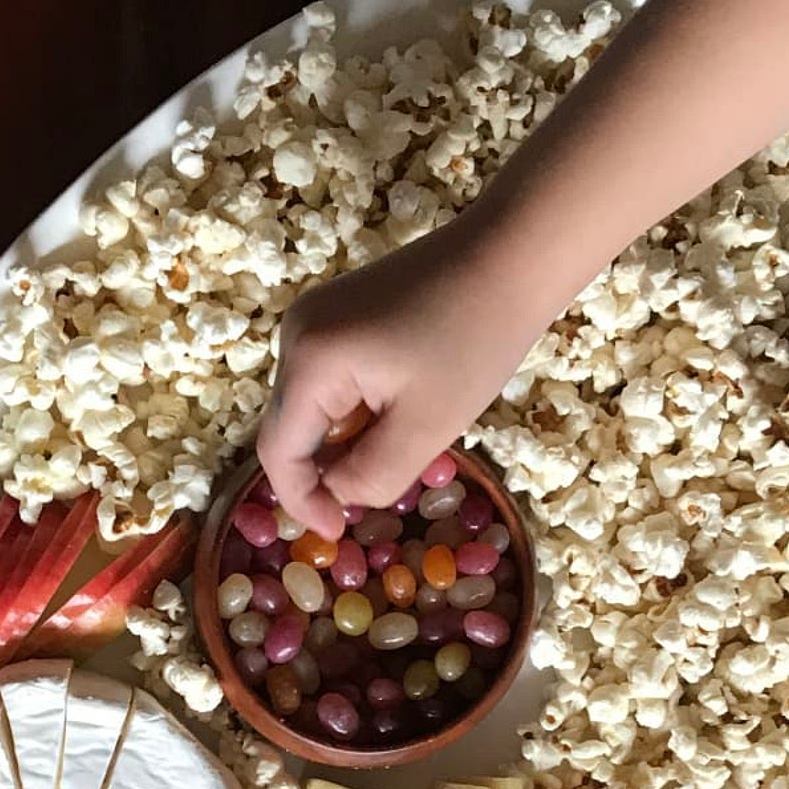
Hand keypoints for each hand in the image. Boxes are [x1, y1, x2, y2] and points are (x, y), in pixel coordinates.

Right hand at [257, 213, 540, 538]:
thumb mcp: (428, 427)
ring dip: (343, 441)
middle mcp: (295, 333)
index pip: (278, 451)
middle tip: (377, 494)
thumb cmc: (475, 339)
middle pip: (290, 427)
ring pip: (310, 406)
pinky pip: (327, 380)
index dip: (302, 502)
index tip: (339, 534)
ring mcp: (313, 317)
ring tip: (400, 446)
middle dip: (326, 471)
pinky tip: (396, 412)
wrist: (510, 253)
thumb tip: (340, 494)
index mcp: (309, 361)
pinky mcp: (336, 312)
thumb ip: (373, 475)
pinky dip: (353, 412)